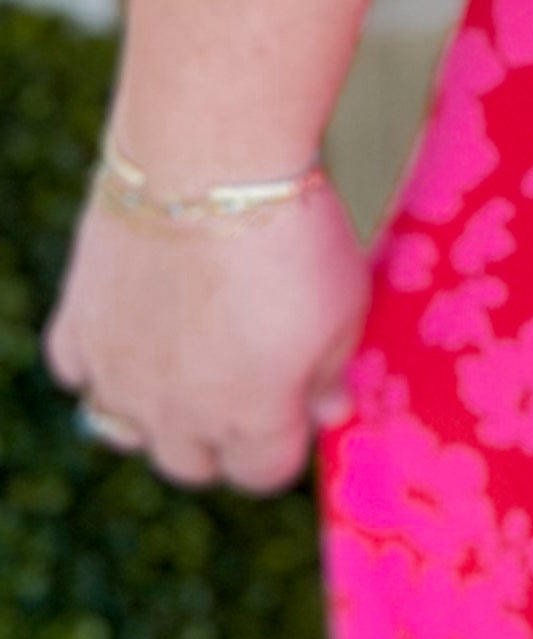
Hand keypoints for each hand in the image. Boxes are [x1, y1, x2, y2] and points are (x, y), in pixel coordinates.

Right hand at [44, 179, 368, 492]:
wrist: (207, 165)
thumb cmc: (292, 233)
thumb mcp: (346, 306)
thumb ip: (333, 371)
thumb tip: (327, 409)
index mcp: (250, 418)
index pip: (264, 474)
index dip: (284, 441)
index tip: (296, 401)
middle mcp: (177, 414)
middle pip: (194, 464)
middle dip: (224, 435)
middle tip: (247, 376)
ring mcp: (118, 374)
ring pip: (129, 432)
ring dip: (159, 411)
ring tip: (189, 359)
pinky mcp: (80, 326)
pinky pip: (80, 373)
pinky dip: (103, 361)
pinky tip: (136, 327)